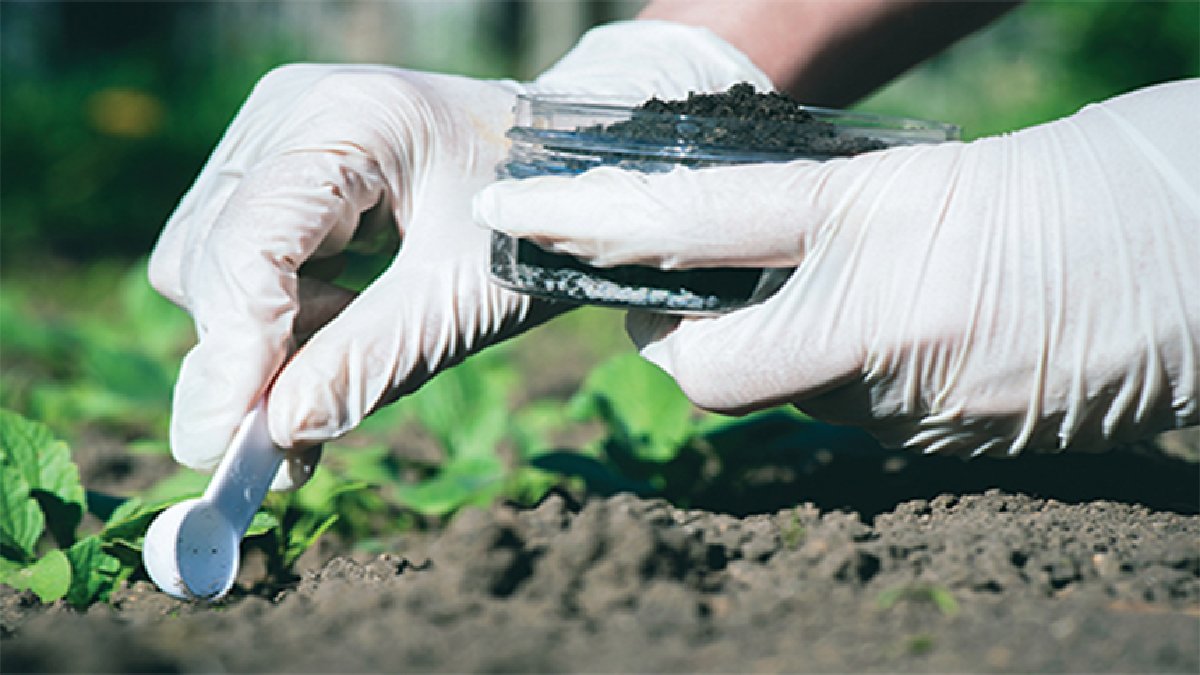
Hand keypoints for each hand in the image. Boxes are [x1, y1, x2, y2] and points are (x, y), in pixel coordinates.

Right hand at [148, 21, 770, 486]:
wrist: (565, 169)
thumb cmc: (532, 223)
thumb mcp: (466, 299)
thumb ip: (371, 363)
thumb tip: (274, 435)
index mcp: (354, 119)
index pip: (251, 239)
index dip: (232, 349)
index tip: (227, 448)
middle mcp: (294, 112)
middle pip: (213, 256)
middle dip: (251, 352)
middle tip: (300, 438)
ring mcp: (278, 133)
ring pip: (208, 263)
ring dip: (267, 335)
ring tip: (361, 342)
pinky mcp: (280, 165)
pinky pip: (237, 256)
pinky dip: (281, 312)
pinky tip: (345, 321)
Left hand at [477, 80, 1199, 455]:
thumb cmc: (1102, 178)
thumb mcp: (944, 175)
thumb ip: (840, 222)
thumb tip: (756, 253)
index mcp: (881, 221)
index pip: (695, 222)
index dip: (600, 221)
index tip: (530, 214)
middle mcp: (884, 325)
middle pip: (704, 368)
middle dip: (667, 339)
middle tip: (670, 296)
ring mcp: (919, 402)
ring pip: (784, 400)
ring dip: (770, 357)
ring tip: (822, 298)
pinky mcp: (953, 448)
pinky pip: (854, 423)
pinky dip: (844, 383)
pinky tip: (895, 338)